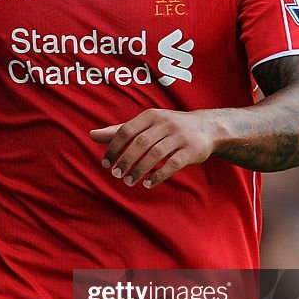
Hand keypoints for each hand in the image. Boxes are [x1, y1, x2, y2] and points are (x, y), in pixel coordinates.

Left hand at [89, 108, 220, 188]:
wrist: (207, 128)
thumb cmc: (169, 127)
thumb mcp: (145, 124)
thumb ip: (119, 131)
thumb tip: (91, 135)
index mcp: (151, 116)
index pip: (126, 131)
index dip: (114, 148)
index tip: (105, 164)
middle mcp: (165, 123)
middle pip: (140, 143)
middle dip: (125, 160)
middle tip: (116, 175)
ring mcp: (180, 137)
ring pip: (156, 154)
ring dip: (140, 170)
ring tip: (129, 182)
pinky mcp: (191, 151)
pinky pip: (173, 165)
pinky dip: (158, 175)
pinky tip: (147, 183)